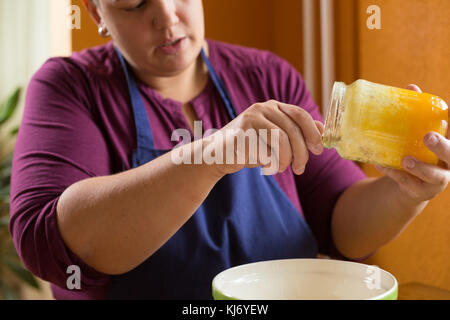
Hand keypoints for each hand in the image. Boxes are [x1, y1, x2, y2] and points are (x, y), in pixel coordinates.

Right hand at [207, 100, 323, 175]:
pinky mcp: (241, 134)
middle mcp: (262, 108)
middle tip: (300, 169)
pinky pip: (265, 151)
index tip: (318, 150)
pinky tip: (264, 165)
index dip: (313, 132)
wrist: (217, 155)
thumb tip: (321, 129)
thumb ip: (296, 131)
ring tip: (281, 168)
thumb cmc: (250, 147)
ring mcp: (250, 119)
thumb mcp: (275, 138)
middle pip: (292, 130)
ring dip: (285, 159)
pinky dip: (269, 163)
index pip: (300, 114)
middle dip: (301, 153)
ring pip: (281, 140)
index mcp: (273, 106)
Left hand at [375, 84, 449, 203]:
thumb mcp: (420, 134)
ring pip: (435, 176)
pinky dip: (394, 174)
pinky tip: (381, 164)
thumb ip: (418, 113)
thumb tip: (411, 86)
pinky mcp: (421, 191)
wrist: (412, 185)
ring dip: (420, 167)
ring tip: (406, 160)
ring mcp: (438, 180)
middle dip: (442, 146)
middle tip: (428, 136)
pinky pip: (408, 184)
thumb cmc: (420, 152)